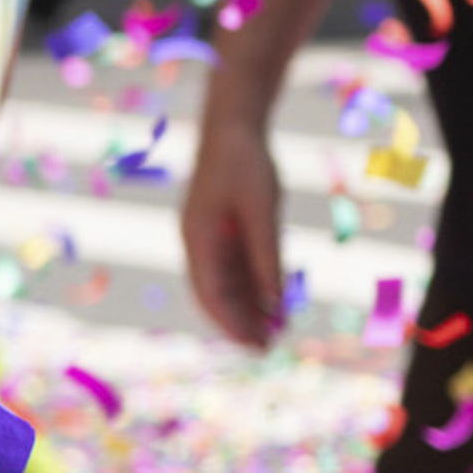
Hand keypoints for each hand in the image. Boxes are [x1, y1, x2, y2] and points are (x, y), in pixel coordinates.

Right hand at [178, 102, 285, 350]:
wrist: (235, 125)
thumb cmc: (245, 162)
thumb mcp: (262, 210)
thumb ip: (267, 255)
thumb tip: (275, 300)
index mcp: (197, 237)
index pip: (210, 292)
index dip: (230, 322)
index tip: (251, 344)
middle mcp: (198, 242)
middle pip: (217, 293)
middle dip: (240, 322)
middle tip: (267, 348)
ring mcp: (210, 237)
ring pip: (227, 283)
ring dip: (248, 308)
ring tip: (274, 332)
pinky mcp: (225, 230)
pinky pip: (237, 267)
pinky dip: (253, 286)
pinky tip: (273, 303)